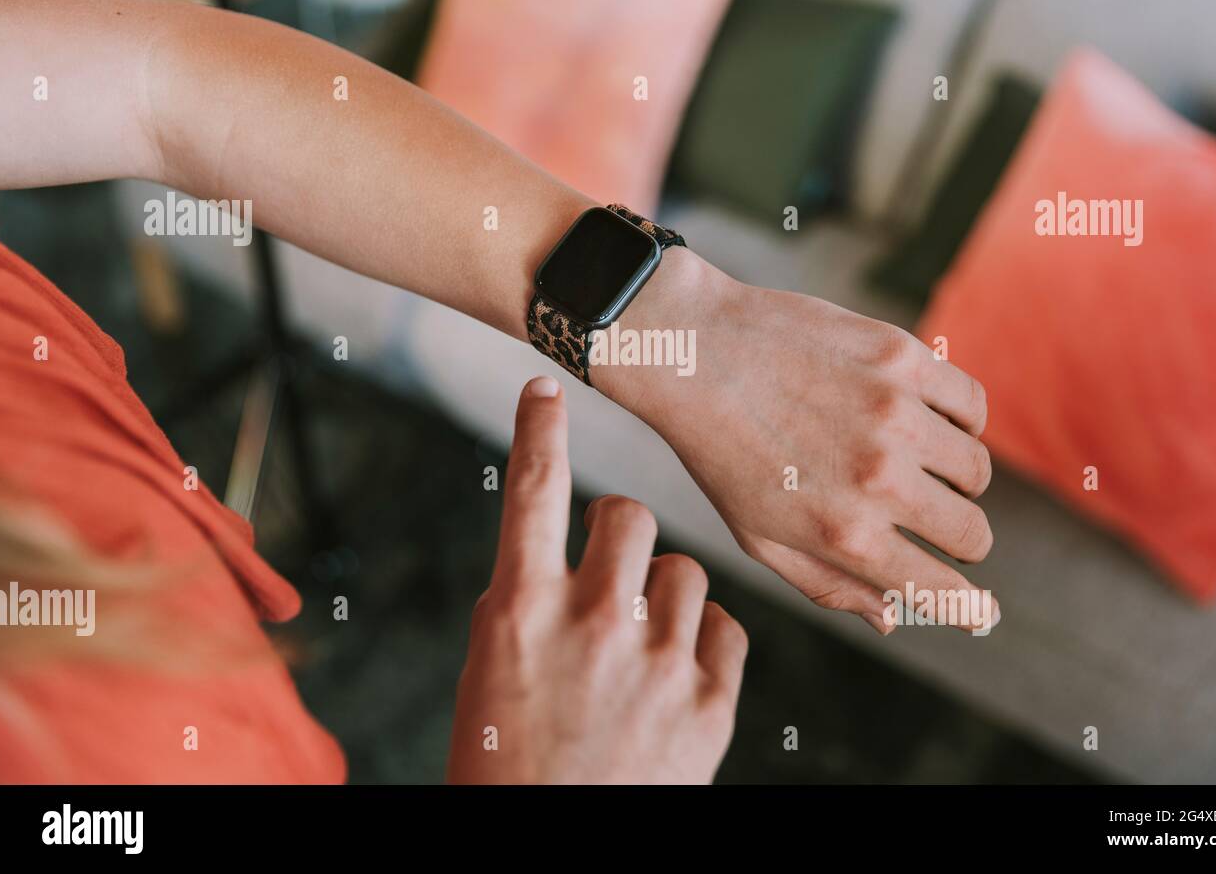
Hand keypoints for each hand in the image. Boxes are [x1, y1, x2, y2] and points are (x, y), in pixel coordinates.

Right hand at [447, 376, 747, 783]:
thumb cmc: (508, 766)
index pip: (533, 493)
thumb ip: (525, 606)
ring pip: (685, 571)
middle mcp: (592, 625)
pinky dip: (703, 641)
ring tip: (642, 645)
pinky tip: (677, 674)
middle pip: (628, 517)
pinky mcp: (711, 703)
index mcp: (521, 612)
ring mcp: (658, 663)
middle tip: (611, 566)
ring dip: (664, 594)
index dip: (539, 430)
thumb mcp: (491, 676)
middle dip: (618, 531)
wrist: (552, 850)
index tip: (547, 388)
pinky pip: (724, 627)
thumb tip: (560, 560)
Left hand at [596, 250, 998, 634]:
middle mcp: (879, 481)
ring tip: (914, 464)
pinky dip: (959, 420)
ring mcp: (896, 416)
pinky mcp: (903, 359)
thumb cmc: (720, 452)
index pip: (942, 592)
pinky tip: (924, 419)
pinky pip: (971, 405)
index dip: (970, 609)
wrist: (693, 353)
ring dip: (955, 478)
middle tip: (932, 523)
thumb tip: (893, 621)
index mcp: (844, 535)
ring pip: (976, 470)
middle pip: (972, 534)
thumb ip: (829, 585)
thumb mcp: (760, 538)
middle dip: (960, 541)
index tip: (983, 612)